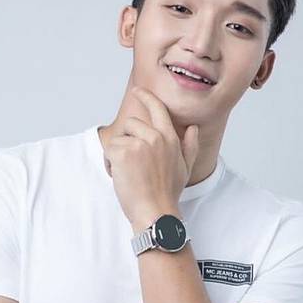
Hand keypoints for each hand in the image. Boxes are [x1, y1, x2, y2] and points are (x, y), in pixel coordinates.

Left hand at [104, 86, 199, 226]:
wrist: (155, 212)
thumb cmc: (168, 193)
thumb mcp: (185, 168)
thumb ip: (190, 146)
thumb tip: (193, 128)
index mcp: (170, 138)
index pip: (158, 109)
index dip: (146, 97)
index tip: (138, 91)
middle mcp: (156, 137)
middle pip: (132, 124)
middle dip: (127, 140)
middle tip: (131, 163)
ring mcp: (139, 144)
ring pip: (119, 138)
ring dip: (118, 153)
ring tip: (128, 172)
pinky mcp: (123, 153)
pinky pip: (109, 150)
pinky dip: (110, 164)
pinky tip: (120, 177)